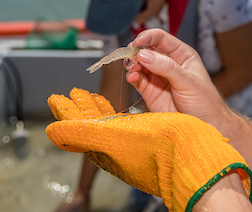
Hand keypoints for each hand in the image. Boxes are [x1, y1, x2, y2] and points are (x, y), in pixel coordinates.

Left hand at [46, 88, 251, 211]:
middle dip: (80, 107)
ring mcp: (134, 147)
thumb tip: (52, 130)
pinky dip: (116, 112)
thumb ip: (82, 131)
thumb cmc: (164, 145)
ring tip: (87, 95)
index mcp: (107, 149)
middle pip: (91, 124)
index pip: (79, 127)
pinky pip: (125, 125)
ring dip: (96, 107)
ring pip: (107, 123)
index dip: (67, 112)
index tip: (56, 97)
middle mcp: (118, 150)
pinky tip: (116, 108)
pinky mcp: (149, 141)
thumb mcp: (117, 135)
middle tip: (69, 93)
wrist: (200, 157)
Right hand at [126, 29, 231, 125]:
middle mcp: (168, 63)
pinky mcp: (150, 91)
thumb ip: (167, 67)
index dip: (147, 37)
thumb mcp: (188, 81)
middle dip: (137, 52)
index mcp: (181, 55)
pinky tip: (133, 77)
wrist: (205, 127)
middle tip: (131, 57)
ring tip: (132, 69)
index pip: (161, 38)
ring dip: (133, 64)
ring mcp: (158, 77)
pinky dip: (132, 77)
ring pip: (140, 64)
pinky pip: (137, 80)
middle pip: (147, 50)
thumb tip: (144, 54)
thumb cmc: (205, 102)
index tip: (136, 43)